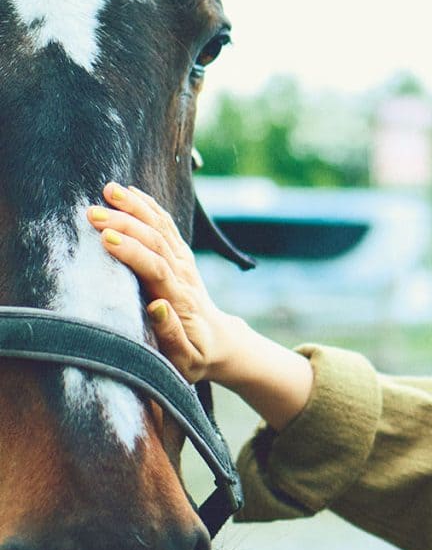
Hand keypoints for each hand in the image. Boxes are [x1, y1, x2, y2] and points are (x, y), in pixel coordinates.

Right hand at [88, 183, 242, 383]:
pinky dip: (150, 207)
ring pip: (162, 228)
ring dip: (136, 208)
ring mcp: (185, 264)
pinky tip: (131, 192)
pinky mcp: (182, 257)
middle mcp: (184, 277)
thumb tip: (157, 307)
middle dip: (126, 224)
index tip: (106, 239)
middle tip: (93, 213)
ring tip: (109, 190)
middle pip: (157, 242)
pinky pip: (167, 226)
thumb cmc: (196, 356)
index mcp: (181, 301)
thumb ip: (171, 336)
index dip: (133, 253)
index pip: (157, 270)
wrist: (220, 344)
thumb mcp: (184, 359)